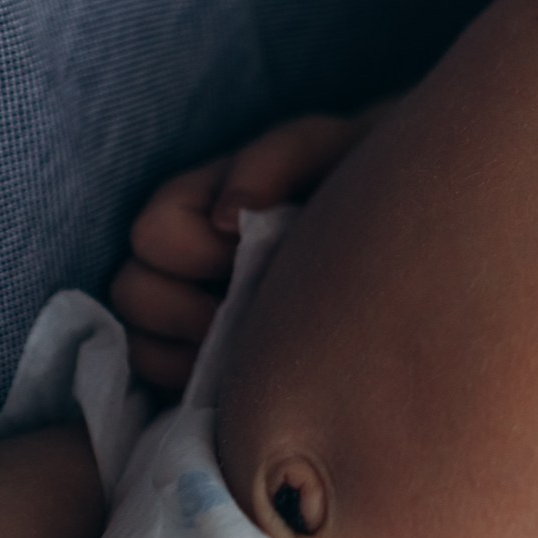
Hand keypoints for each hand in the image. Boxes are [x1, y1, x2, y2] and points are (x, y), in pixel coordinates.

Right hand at [109, 112, 365, 391]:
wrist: (406, 226)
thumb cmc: (359, 176)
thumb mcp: (326, 149)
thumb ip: (277, 159)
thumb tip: (228, 214)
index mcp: (200, 203)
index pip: (153, 234)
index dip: (200, 252)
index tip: (258, 254)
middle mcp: (181, 260)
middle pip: (131, 292)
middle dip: (187, 310)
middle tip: (252, 314)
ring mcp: (189, 313)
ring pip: (141, 346)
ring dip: (189, 353)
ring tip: (254, 346)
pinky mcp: (203, 361)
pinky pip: (168, 388)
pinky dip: (197, 386)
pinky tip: (249, 375)